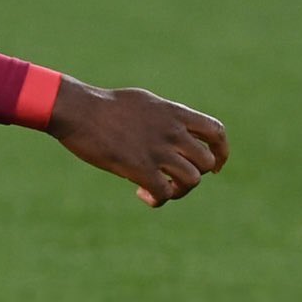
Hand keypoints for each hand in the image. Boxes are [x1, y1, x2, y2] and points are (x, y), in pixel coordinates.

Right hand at [46, 79, 228, 207]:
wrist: (79, 110)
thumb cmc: (104, 106)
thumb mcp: (144, 102)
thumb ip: (164, 116)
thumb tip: (172, 127)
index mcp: (174, 113)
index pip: (216, 132)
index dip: (221, 152)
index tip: (215, 166)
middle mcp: (172, 131)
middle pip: (207, 162)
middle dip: (195, 175)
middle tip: (174, 178)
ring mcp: (158, 150)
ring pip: (192, 180)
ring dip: (178, 190)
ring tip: (157, 189)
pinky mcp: (140, 167)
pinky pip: (165, 193)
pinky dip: (158, 199)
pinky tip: (142, 194)